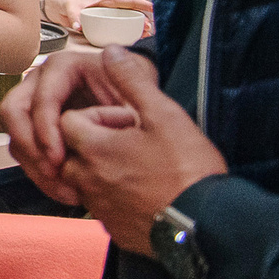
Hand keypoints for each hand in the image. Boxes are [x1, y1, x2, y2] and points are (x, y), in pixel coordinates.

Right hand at [0, 46, 128, 204]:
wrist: (140, 115)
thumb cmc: (140, 100)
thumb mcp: (142, 90)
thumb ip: (132, 75)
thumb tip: (112, 54)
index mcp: (64, 67)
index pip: (40, 98)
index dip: (45, 130)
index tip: (58, 160)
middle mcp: (41, 82)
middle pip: (13, 112)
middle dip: (30, 147)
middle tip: (54, 173)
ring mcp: (34, 104)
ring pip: (14, 134)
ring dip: (33, 164)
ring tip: (63, 188)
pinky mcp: (36, 128)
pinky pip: (24, 149)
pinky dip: (39, 172)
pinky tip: (65, 188)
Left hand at [41, 0, 153, 36]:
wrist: (53, 6)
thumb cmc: (63, 0)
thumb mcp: (68, 4)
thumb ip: (74, 14)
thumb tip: (79, 26)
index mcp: (104, 0)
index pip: (126, 1)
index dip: (141, 4)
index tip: (154, 8)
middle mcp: (107, 10)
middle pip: (130, 14)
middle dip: (142, 20)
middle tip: (150, 29)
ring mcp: (104, 18)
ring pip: (124, 23)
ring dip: (135, 29)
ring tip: (145, 36)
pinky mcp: (99, 27)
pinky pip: (114, 31)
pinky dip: (122, 36)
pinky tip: (129, 41)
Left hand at [58, 46, 225, 251]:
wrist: (208, 226)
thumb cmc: (187, 169)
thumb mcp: (163, 114)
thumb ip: (132, 79)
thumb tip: (111, 51)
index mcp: (90, 148)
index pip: (69, 119)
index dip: (100, 116)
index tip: (130, 123)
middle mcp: (84, 179)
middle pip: (70, 149)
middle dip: (95, 142)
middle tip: (136, 144)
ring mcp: (97, 206)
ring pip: (83, 179)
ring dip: (104, 169)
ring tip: (141, 167)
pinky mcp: (112, 228)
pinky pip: (101, 205)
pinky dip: (115, 195)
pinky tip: (146, 192)